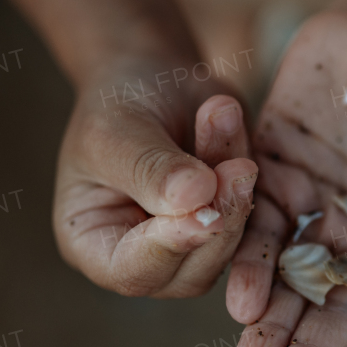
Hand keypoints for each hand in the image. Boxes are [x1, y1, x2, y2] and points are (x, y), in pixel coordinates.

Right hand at [52, 56, 256, 297]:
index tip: (204, 213)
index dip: (169, 248)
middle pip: (191, 270)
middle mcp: (144, 257)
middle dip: (219, 218)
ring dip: (234, 183)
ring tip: (223, 115)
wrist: (150, 75)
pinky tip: (230, 116)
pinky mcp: (230, 220)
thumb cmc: (114, 102)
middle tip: (237, 166)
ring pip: (230, 240)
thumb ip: (151, 171)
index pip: (132, 270)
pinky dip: (245, 164)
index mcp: (93, 245)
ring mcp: (192, 244)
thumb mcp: (115, 131)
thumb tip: (196, 200)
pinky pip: (252, 208)